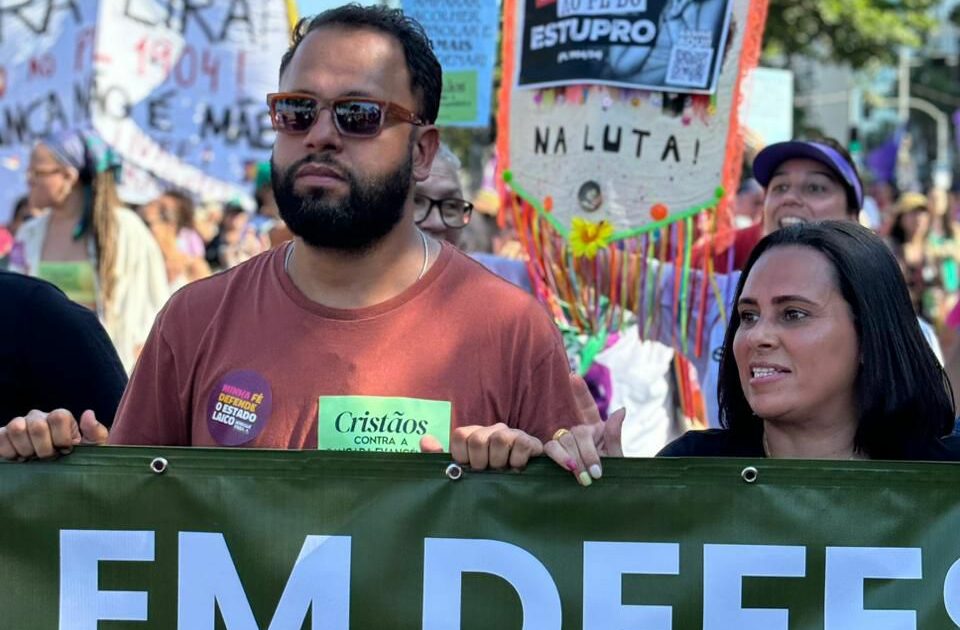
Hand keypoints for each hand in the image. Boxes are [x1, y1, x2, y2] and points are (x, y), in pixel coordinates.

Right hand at [0, 409, 108, 460]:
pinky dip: (8, 450)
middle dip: (44, 449)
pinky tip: (17, 459)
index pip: (58, 417)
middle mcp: (38, 417)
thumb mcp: (93, 449)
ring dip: (25, 449)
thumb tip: (88, 413)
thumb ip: (96, 432)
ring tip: (32, 459)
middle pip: (37, 425)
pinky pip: (0, 436)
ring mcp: (19, 425)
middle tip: (48, 459)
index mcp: (60, 417)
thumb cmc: (76, 459)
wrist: (58, 473)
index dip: (61, 438)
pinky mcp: (4, 436)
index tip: (65, 451)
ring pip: (16, 428)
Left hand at [428, 423, 542, 470]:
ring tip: (502, 472)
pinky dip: (517, 460)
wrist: (519, 488)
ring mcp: (511, 434)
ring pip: (500, 439)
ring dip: (499, 462)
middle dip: (480, 462)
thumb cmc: (486, 479)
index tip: (468, 469)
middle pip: (478, 439)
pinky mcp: (529, 441)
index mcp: (473, 435)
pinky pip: (521, 444)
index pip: (460, 435)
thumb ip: (440, 457)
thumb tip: (425, 440)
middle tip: (486, 473)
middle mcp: (491, 430)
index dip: (461, 456)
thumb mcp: (462, 471)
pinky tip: (517, 470)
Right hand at [544, 374, 624, 485]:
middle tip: (595, 473)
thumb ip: (615, 435)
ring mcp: (564, 443)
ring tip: (584, 477)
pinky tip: (569, 467)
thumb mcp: (617, 457)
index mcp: (595, 428)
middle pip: (578, 431)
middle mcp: (578, 432)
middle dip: (587, 451)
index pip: (587, 406)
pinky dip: (560, 458)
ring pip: (564, 440)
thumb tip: (620, 410)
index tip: (573, 376)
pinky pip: (550, 450)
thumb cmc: (613, 477)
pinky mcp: (552, 456)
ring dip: (574, 458)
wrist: (605, 498)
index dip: (580, 392)